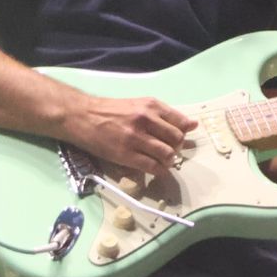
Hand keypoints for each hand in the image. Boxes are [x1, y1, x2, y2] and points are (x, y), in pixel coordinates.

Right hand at [63, 94, 197, 175]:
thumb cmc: (112, 110)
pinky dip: (159, 171)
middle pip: (177, 139)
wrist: (83, 116)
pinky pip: (152, 167)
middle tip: (170, 151)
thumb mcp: (139, 105)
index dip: (184, 134)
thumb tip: (193, 125)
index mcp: (151, 106)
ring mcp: (136, 138)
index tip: (179, 139)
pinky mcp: (126, 154)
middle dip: (177, 148)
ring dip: (169, 161)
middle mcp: (146, 120)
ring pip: (167, 154)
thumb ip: (164, 115)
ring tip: (163, 161)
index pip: (181, 122)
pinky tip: (157, 169)